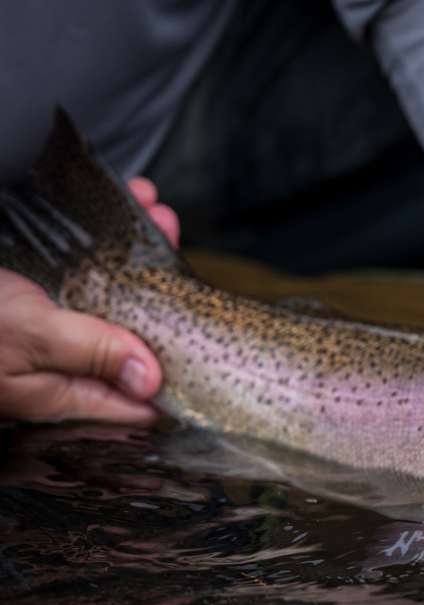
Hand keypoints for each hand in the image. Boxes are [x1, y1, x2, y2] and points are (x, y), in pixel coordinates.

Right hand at [0, 178, 173, 421]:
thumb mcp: (29, 334)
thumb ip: (93, 351)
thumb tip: (152, 379)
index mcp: (66, 392)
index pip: (141, 402)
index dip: (181, 372)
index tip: (212, 334)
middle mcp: (63, 367)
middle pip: (135, 337)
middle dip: (161, 289)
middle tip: (170, 234)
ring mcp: (49, 333)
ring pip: (111, 297)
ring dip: (134, 251)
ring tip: (150, 206)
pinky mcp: (33, 302)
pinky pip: (81, 274)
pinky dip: (100, 241)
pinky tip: (116, 202)